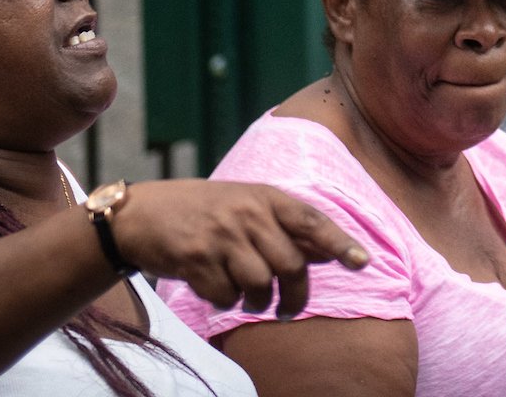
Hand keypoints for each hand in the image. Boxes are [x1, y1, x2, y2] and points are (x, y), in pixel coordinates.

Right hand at [106, 179, 368, 317]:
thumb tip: (329, 252)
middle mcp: (247, 213)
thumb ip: (285, 226)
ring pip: (260, 285)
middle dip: (295, 295)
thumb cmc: (205, 211)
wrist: (143, 213)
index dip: (340, 243)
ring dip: (257, 302)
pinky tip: (217, 289)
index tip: (362, 262)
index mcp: (265, 197)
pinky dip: (226, 302)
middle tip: (289, 309)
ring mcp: (221, 235)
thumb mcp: (247, 203)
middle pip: (291, 265)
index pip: (312, 221)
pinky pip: (226, 296)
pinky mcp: (195, 259)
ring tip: (248, 298)